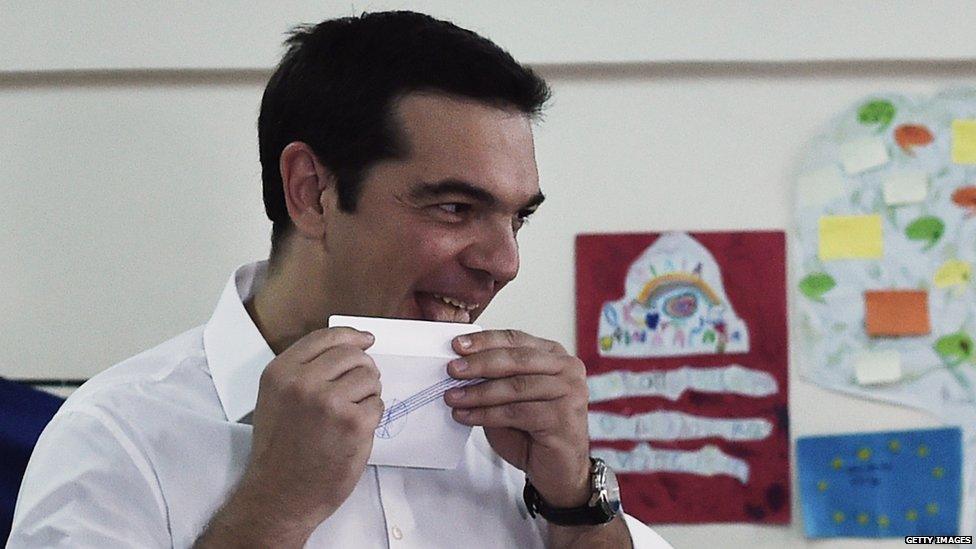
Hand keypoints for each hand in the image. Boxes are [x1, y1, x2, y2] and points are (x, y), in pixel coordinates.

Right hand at [197, 327, 381, 546]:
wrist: (279, 496)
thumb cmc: (280, 449)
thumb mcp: (277, 398)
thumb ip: (304, 370)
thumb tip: (349, 346)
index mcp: (281, 372)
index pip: (326, 337)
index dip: (351, 336)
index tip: (366, 340)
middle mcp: (303, 382)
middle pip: (353, 355)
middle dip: (362, 369)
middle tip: (357, 390)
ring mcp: (329, 402)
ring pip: (370, 377)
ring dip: (368, 394)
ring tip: (351, 414)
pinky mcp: (353, 424)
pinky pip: (378, 405)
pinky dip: (371, 417)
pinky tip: (353, 432)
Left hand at [444, 329, 590, 507]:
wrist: (558, 471)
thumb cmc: (533, 431)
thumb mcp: (511, 397)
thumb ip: (495, 378)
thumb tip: (459, 365)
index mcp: (554, 355)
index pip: (516, 339)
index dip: (485, 341)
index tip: (457, 345)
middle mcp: (567, 369)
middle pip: (516, 359)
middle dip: (479, 363)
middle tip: (452, 370)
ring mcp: (570, 392)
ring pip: (515, 386)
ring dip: (478, 392)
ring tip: (452, 397)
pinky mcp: (564, 417)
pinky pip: (516, 412)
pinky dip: (486, 414)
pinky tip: (466, 416)